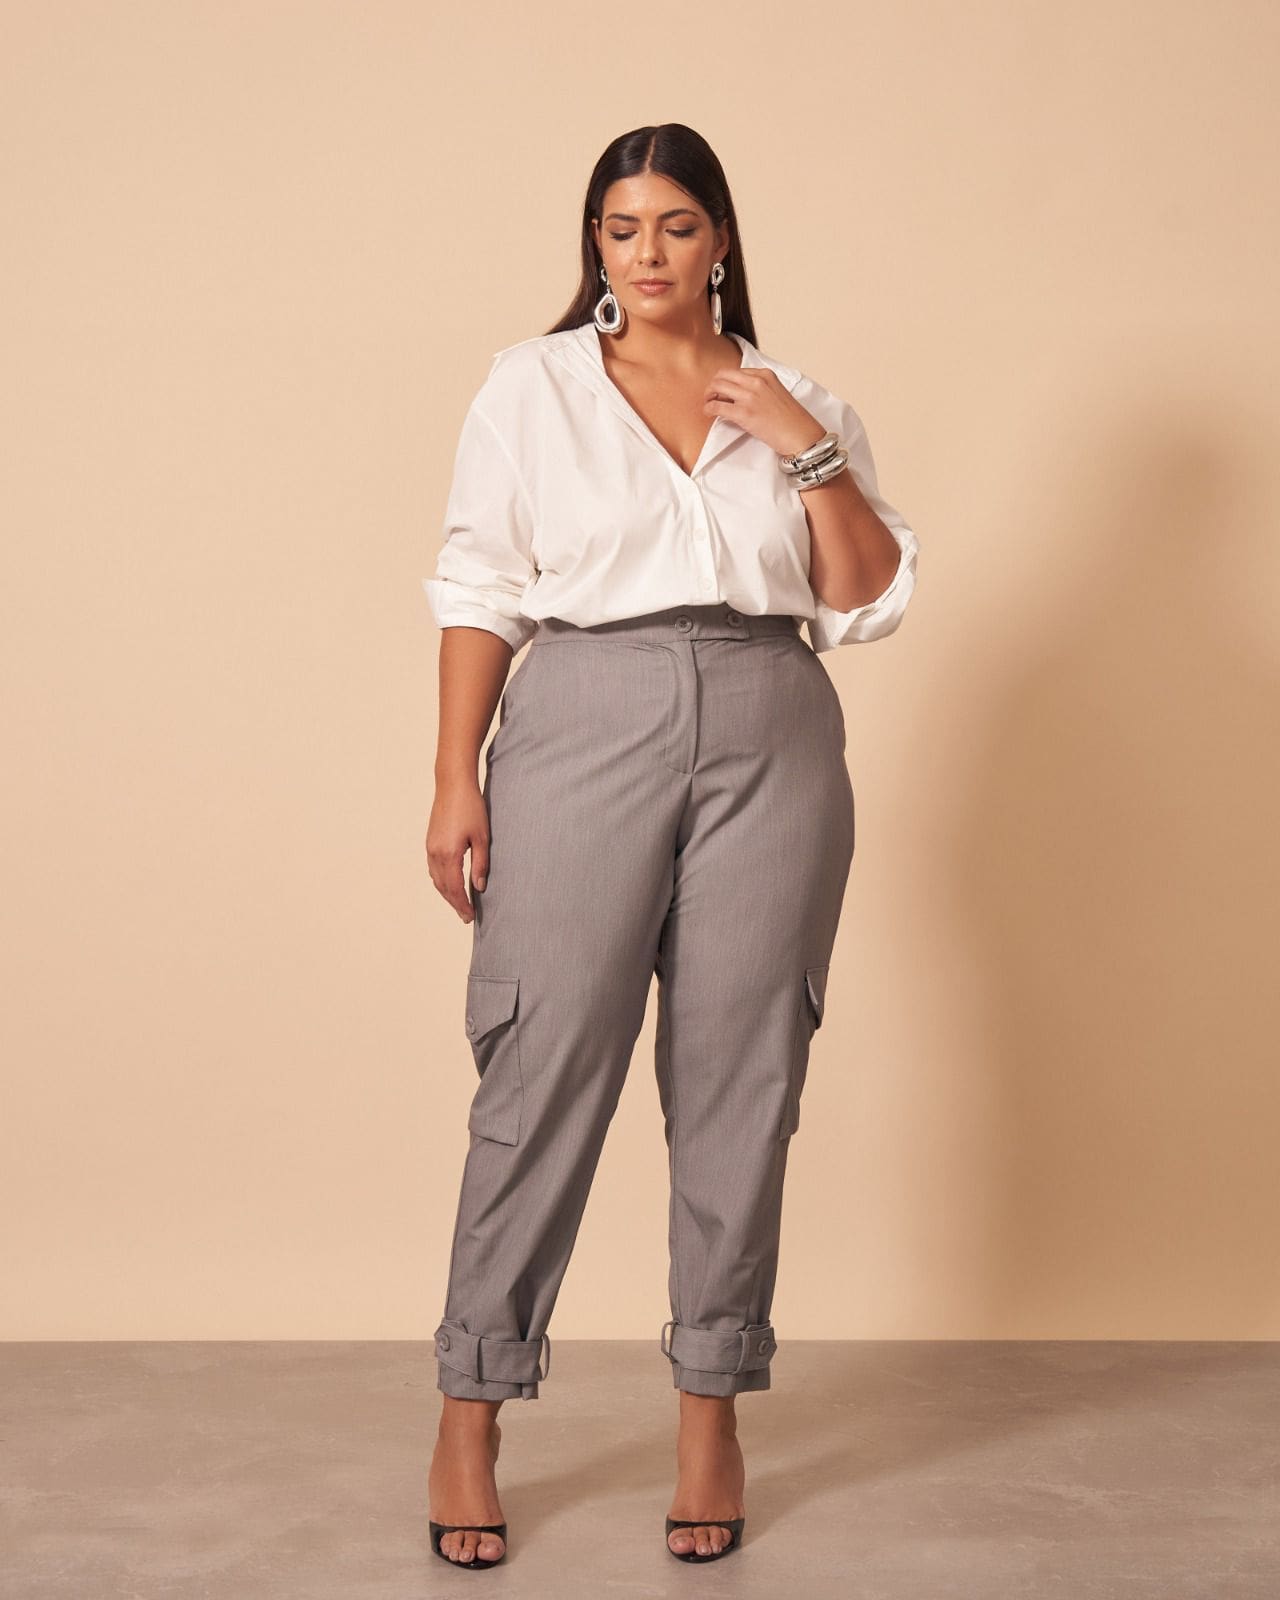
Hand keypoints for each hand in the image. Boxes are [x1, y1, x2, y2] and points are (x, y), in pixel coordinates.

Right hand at [426, 780, 490, 923]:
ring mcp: (430, 848)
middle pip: (443, 888)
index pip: (455, 888)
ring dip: (447, 894)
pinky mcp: (430, 842)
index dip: (462, 904)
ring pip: (436, 879)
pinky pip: (433, 869)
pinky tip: (449, 884)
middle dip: (454, 904)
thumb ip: (480, 864)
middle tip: (466, 917)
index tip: (470, 917)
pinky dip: (441, 881)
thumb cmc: (471, 808)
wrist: (453, 785)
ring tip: (459, 904)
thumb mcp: (482, 837)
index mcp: (449, 854)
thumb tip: (479, 887)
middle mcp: (435, 854)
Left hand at [702, 366, 827, 457]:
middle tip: (711, 396)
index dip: (725, 381)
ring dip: (708, 395)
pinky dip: (708, 408)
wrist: (800, 435)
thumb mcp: (776, 394)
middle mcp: (756, 381)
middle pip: (722, 375)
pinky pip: (716, 406)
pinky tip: (708, 413)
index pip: (736, 371)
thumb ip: (759, 389)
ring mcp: (749, 396)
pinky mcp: (744, 413)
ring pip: (717, 387)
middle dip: (713, 385)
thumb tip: (739, 395)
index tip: (722, 391)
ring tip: (709, 404)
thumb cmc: (791, 420)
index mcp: (765, 374)